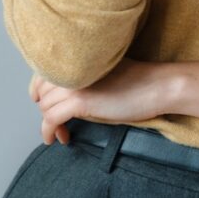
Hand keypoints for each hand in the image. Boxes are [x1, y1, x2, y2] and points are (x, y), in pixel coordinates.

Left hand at [29, 57, 173, 144]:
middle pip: (41, 93)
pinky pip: (50, 119)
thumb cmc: (136, 82)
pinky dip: (49, 132)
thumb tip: (60, 95)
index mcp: (77, 59)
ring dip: (49, 123)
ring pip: (44, 107)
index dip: (41, 92)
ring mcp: (74, 83)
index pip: (42, 75)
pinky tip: (57, 139)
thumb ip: (80, 79)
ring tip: (62, 132)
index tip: (47, 105)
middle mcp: (71, 68)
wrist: (157, 86)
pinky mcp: (80, 101)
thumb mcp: (102, 76)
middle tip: (58, 122)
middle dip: (46, 109)